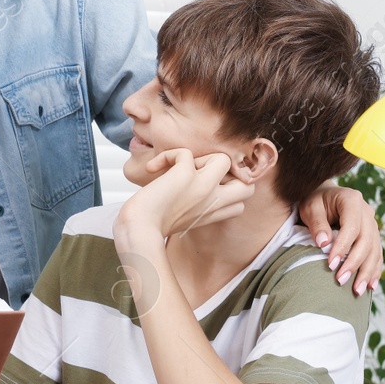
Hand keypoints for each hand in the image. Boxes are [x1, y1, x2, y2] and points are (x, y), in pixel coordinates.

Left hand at [118, 149, 252, 240]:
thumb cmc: (150, 227)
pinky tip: (153, 169)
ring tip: (181, 170)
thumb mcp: (181, 219)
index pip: (239, 204)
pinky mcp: (186, 174)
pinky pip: (185, 152)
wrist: (137, 231)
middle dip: (227, 175)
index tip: (200, 193)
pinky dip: (167, 155)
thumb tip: (188, 180)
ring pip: (225, 159)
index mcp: (212, 214)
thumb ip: (194, 206)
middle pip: (247, 186)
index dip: (224, 192)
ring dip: (202, 158)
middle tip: (199, 177)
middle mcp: (213, 201)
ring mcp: (203, 187)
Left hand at [299, 183, 383, 295]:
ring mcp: (372, 224)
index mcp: (352, 200)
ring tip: (357, 290)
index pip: (351, 227)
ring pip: (374, 250)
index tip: (330, 264)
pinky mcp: (373, 236)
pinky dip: (374, 271)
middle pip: (366, 241)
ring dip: (367, 272)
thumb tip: (323, 243)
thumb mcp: (310, 208)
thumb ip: (317, 223)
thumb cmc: (314, 202)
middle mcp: (367, 212)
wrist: (324, 197)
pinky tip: (370, 286)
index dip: (343, 247)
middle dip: (354, 263)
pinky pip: (377, 255)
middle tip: (341, 280)